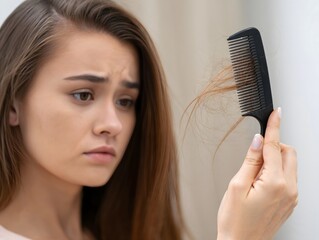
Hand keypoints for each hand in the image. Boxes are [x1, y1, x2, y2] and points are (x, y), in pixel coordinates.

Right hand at [217, 108, 297, 239]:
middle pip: (288, 153)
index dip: (274, 127)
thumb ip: (251, 160)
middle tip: (254, 155)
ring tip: (253, 175)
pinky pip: (287, 178)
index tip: (276, 113)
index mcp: (275, 183)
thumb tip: (258, 141)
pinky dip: (276, 172)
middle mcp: (289, 190)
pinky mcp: (289, 202)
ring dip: (274, 161)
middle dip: (274, 146)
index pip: (274, 146)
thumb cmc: (235, 220)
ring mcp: (291, 197)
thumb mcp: (236, 186)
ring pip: (289, 165)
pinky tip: (259, 183)